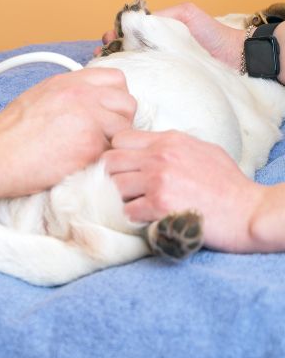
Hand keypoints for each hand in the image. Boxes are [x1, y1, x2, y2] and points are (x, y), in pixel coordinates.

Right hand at [0, 67, 135, 199]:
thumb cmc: (6, 136)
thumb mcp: (36, 99)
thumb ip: (65, 97)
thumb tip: (85, 106)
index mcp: (66, 82)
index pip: (115, 79)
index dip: (114, 99)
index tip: (104, 114)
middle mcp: (80, 94)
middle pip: (127, 102)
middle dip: (119, 121)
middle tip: (100, 138)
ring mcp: (88, 118)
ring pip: (125, 129)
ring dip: (113, 143)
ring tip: (88, 153)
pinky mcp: (90, 145)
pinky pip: (112, 152)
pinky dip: (101, 161)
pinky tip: (80, 164)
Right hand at [96, 2, 244, 68]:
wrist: (237, 58)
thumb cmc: (213, 34)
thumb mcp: (186, 14)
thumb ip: (162, 15)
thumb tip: (135, 21)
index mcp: (156, 34)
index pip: (127, 33)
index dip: (114, 35)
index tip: (108, 38)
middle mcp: (153, 51)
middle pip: (124, 50)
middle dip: (109, 50)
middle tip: (101, 53)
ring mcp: (159, 67)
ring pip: (130, 65)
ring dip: (115, 65)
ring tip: (105, 65)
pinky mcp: (165, 83)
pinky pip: (145, 80)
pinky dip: (130, 79)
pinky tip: (120, 80)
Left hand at [103, 129, 262, 251]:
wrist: (249, 212)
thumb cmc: (228, 184)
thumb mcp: (202, 149)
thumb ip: (171, 145)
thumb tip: (148, 147)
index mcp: (168, 140)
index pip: (120, 139)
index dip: (118, 154)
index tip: (126, 168)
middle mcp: (159, 157)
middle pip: (109, 161)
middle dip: (113, 176)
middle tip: (124, 189)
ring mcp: (158, 180)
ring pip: (113, 186)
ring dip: (121, 199)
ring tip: (136, 204)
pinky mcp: (159, 205)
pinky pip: (127, 211)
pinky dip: (133, 217)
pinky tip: (147, 218)